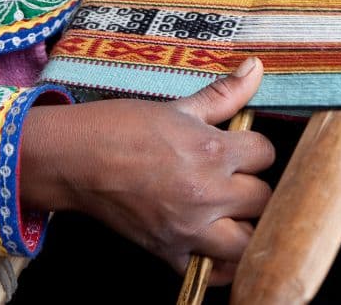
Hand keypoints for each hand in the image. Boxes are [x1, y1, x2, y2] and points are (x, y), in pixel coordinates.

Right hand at [19, 58, 273, 283]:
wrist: (74, 159)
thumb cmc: (121, 127)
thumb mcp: (177, 106)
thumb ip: (223, 94)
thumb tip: (257, 67)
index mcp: (213, 151)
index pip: (266, 154)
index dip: (255, 149)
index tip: (240, 148)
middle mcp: (207, 194)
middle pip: (264, 199)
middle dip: (253, 188)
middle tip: (236, 180)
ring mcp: (189, 229)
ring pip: (249, 244)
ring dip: (246, 229)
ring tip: (233, 215)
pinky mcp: (169, 252)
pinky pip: (212, 273)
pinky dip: (219, 264)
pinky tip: (215, 246)